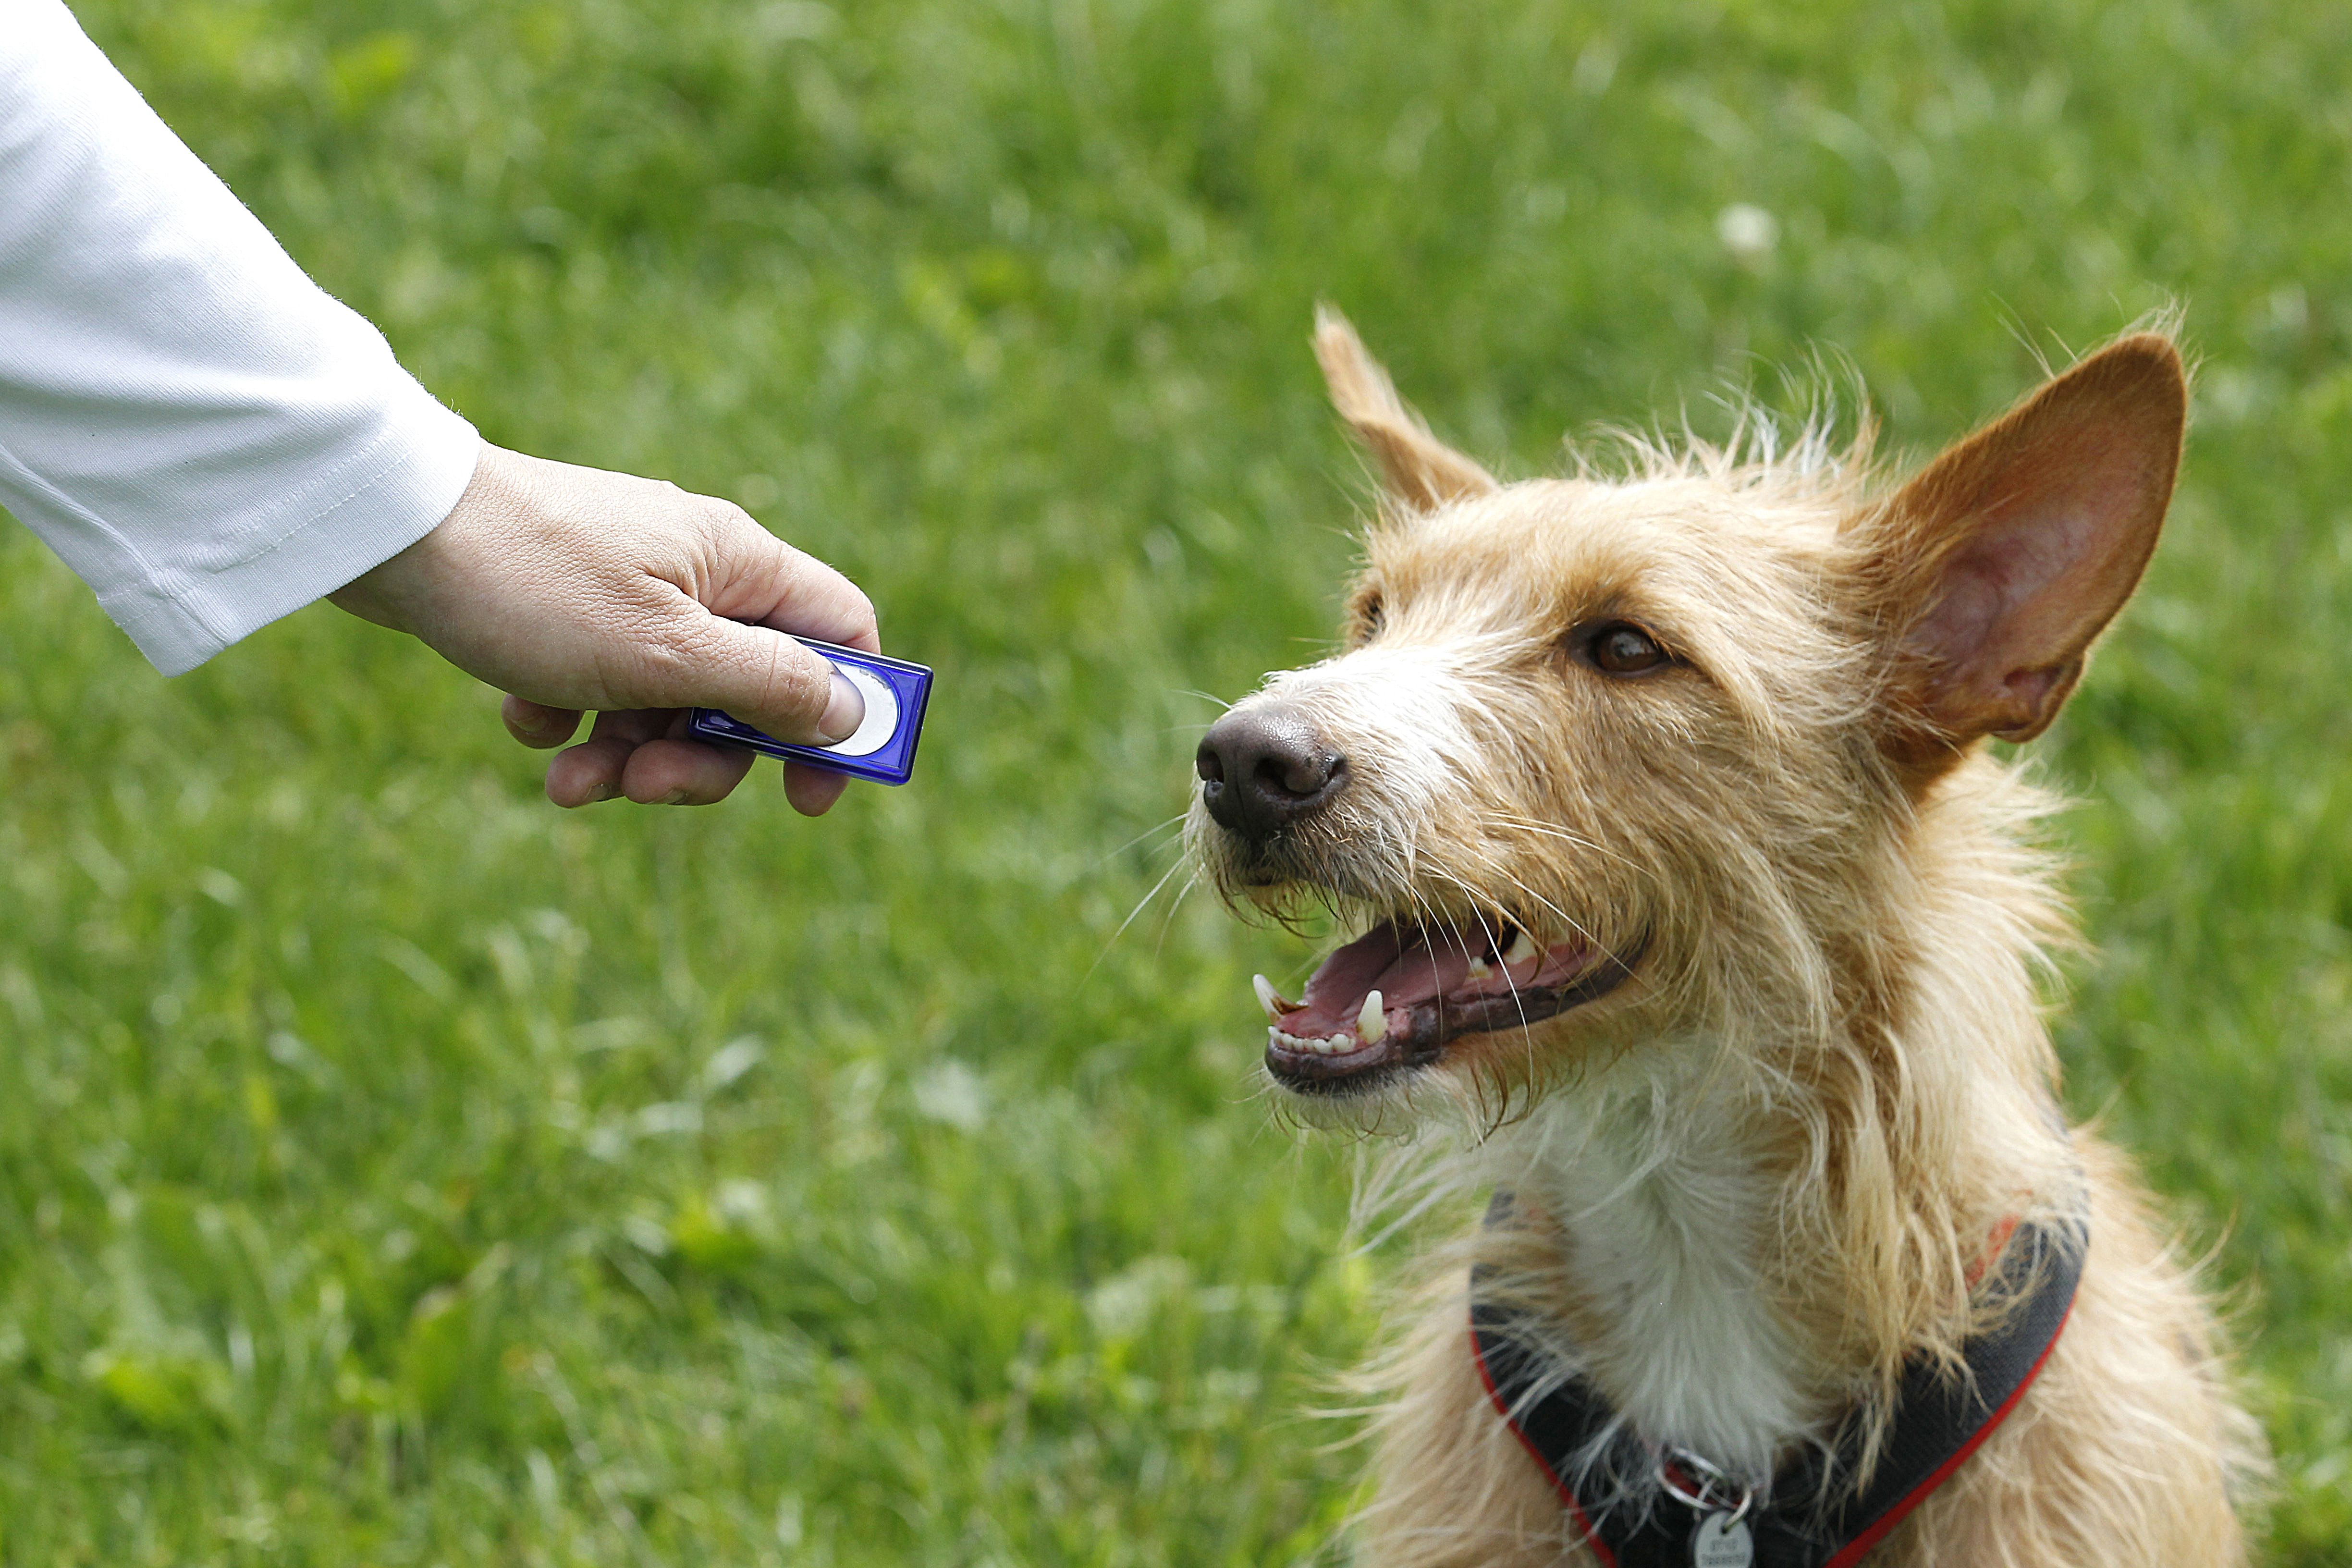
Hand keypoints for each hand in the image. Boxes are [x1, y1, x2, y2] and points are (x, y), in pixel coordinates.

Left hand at [330, 442, 876, 813]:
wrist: (392, 529)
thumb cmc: (537, 586)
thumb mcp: (669, 655)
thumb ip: (770, 686)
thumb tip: (853, 714)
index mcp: (739, 564)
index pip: (841, 634)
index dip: (844, 719)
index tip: (807, 794)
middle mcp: (695, 570)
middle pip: (748, 689)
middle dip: (702, 757)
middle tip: (647, 787)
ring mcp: (628, 586)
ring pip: (669, 699)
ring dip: (628, 755)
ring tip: (569, 781)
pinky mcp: (566, 605)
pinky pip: (600, 684)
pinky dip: (572, 717)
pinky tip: (526, 718)